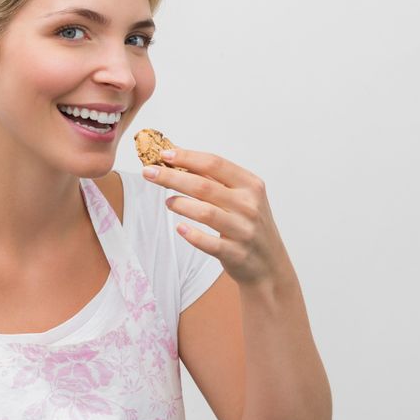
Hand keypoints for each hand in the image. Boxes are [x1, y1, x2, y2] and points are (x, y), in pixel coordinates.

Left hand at [143, 148, 291, 286]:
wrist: (269, 265)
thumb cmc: (248, 226)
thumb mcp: (242, 198)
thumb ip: (216, 180)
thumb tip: (178, 159)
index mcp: (250, 185)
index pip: (214, 164)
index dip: (187, 157)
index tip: (164, 154)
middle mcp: (249, 206)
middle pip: (204, 186)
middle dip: (172, 176)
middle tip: (149, 172)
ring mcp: (243, 230)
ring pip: (205, 212)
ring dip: (180, 204)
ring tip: (168, 202)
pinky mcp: (236, 253)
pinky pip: (208, 243)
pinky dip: (191, 234)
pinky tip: (180, 228)